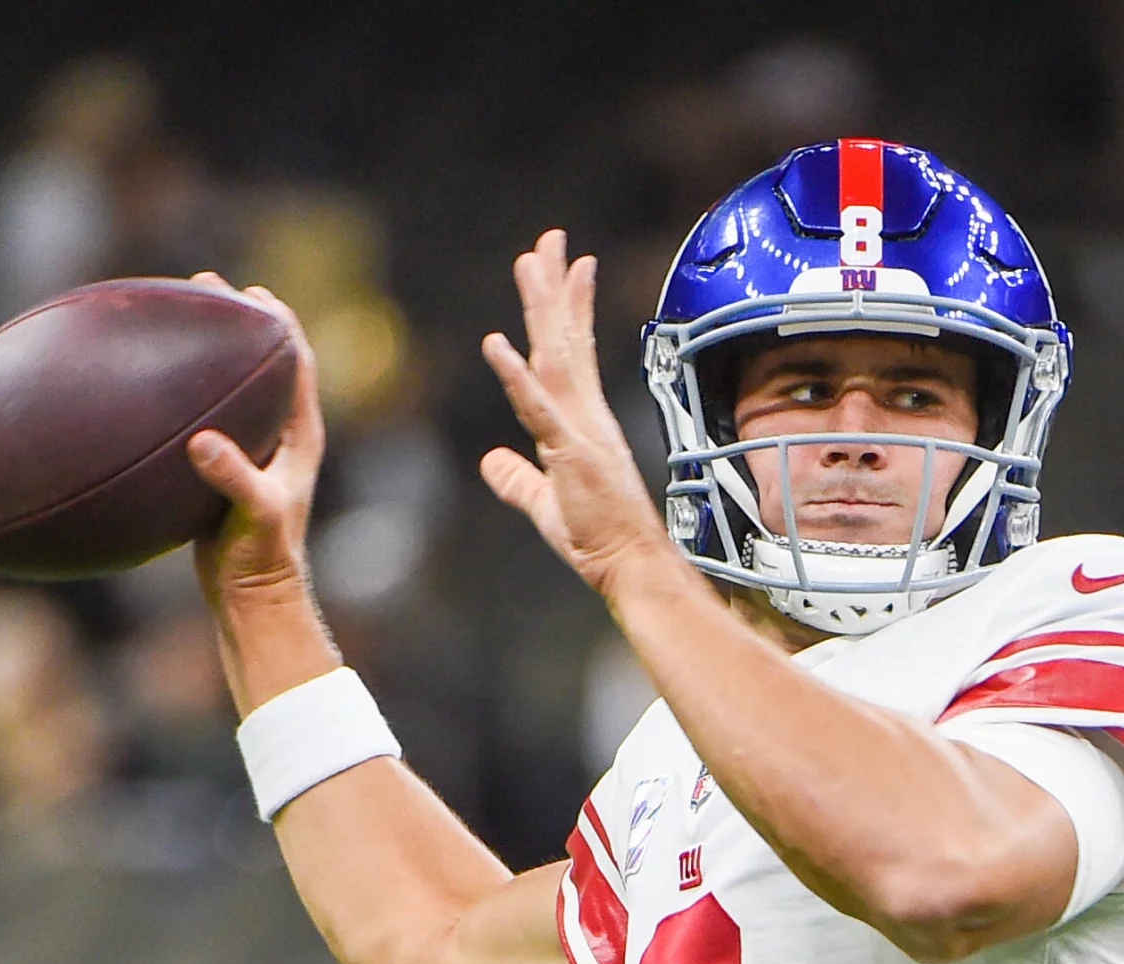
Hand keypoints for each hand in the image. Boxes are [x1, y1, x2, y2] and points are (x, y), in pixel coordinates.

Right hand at [183, 273, 325, 611]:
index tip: (252, 292)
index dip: (279, 324)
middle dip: (238, 324)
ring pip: (231, 389)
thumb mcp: (255, 513)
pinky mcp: (221, 470)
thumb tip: (201, 443)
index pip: (297, 363)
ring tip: (173, 319)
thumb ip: (234, 476)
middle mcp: (279, 437)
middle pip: (262, 364)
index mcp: (299, 436)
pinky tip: (140, 388)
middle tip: (205, 287)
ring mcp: (250, 452)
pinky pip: (200, 418)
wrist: (251, 594)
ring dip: (208, 355)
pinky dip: (179, 396)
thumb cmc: (263, 555)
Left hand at [480, 230, 675, 596]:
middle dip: (556, 287)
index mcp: (582, 423)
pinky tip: (496, 344)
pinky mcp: (570, 452)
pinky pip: (537, 407)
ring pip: (555, 356)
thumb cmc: (599, 539)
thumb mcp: (544, 505)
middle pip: (565, 340)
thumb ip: (517, 480)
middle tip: (549, 239)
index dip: (569, 309)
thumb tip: (491, 461)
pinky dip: (515, 375)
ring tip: (532, 262)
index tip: (569, 267)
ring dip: (542, 308)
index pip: (572, 355)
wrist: (632, 564)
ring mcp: (581, 430)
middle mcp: (586, 415)